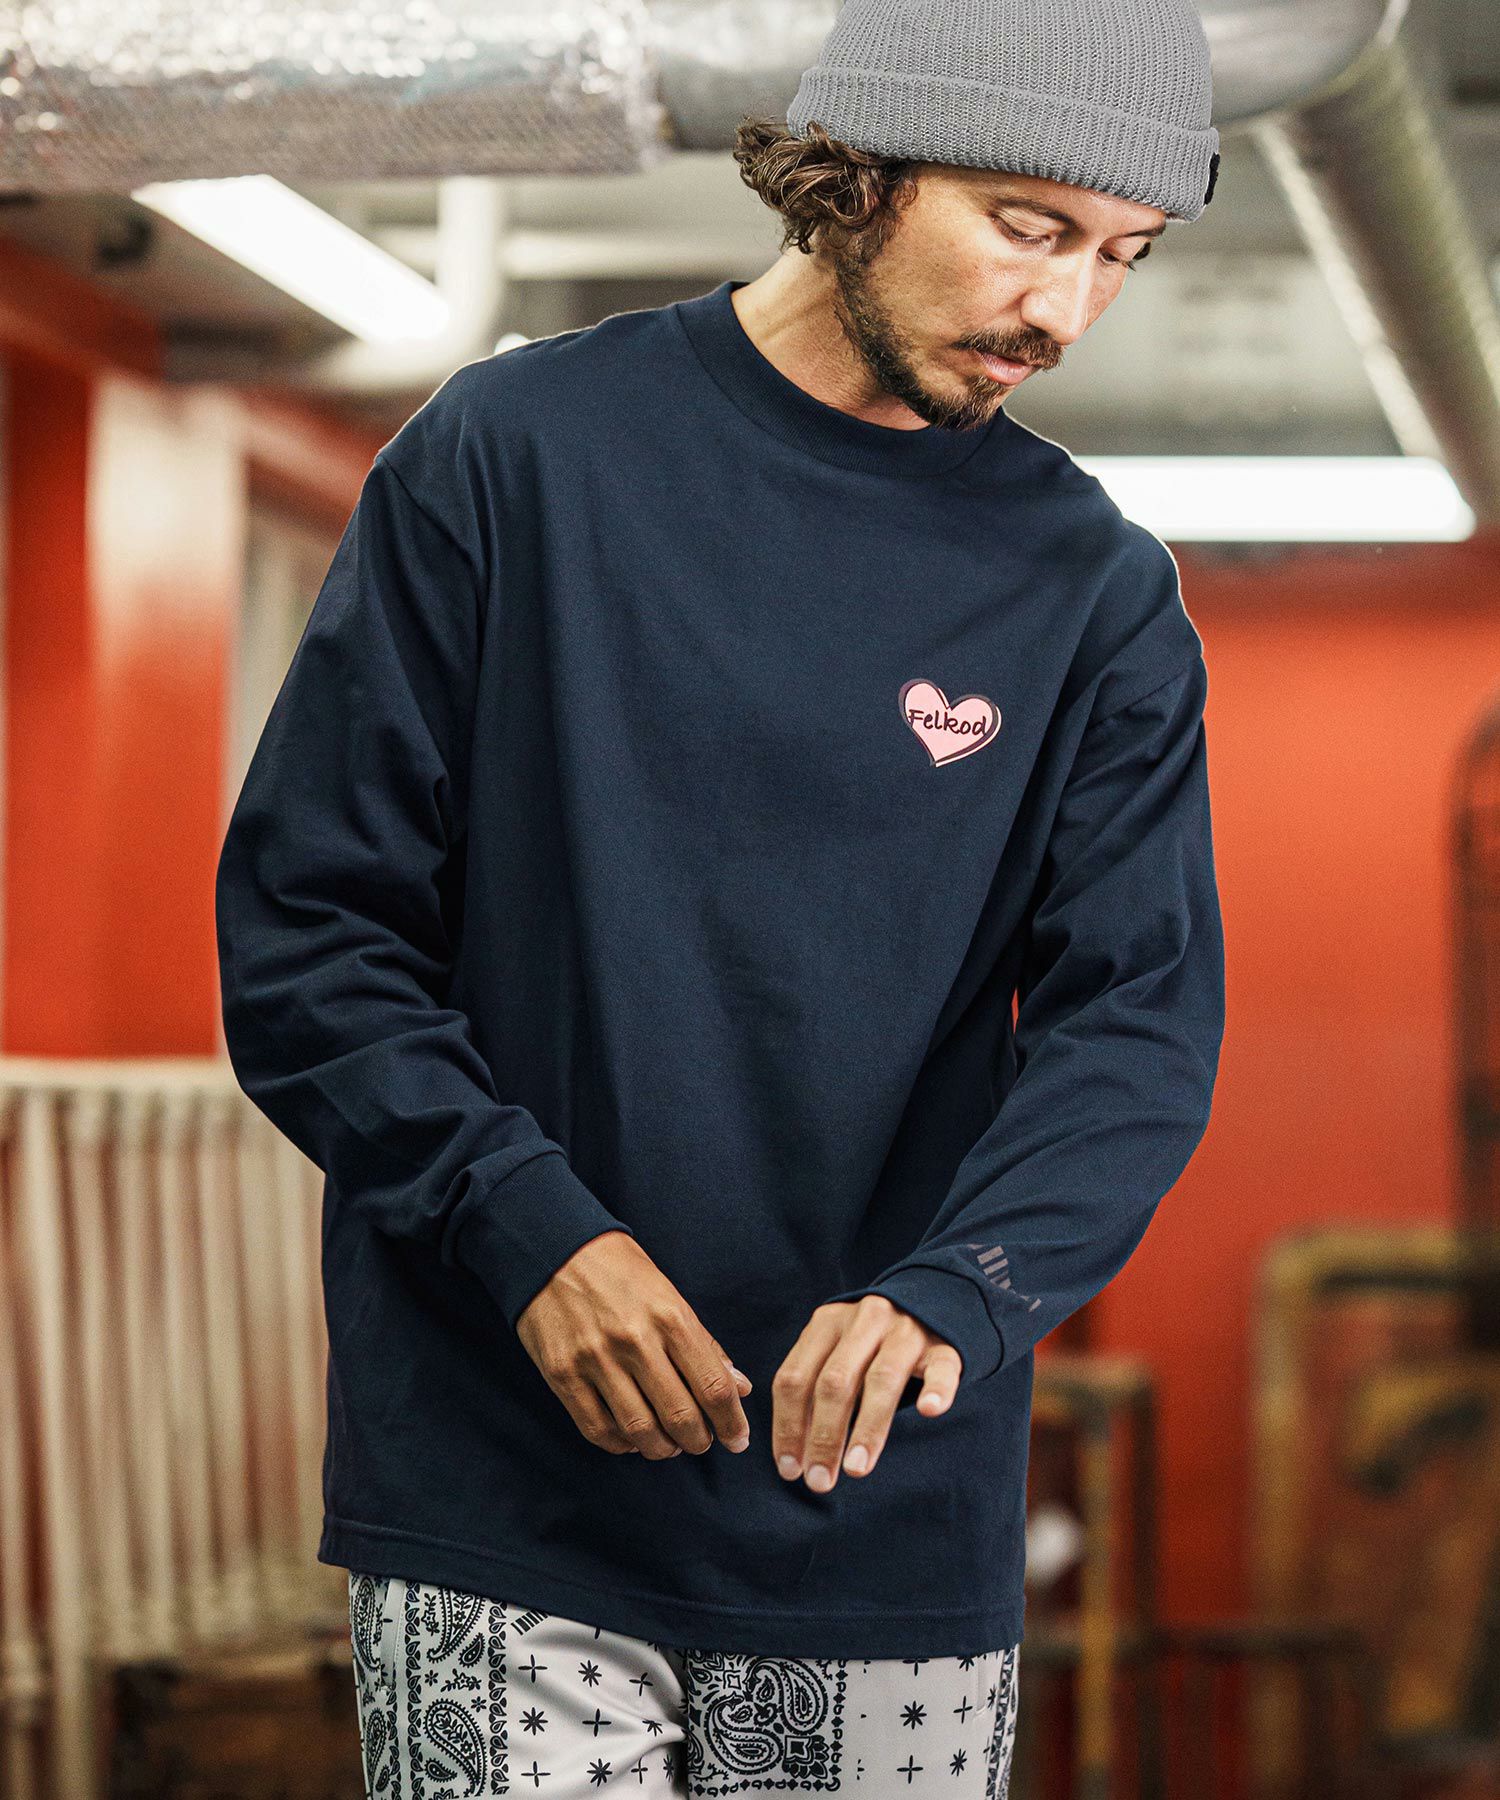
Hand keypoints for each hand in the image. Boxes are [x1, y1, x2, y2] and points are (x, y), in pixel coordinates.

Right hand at [515, 1230, 752, 1459]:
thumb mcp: (669, 1294)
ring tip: (669, 1445)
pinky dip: (622, 1445)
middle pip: (680, 1416)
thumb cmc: (621, 1272)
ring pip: (640, 1431)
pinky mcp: (562, 1374)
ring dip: (663, 1449)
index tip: (739, 1440)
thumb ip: (704, 1344)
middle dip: (699, 1441)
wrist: (554, 1248)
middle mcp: (634, 1340)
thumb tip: (740, 1387)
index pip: (713, 1386)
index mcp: (669, 1316)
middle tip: (702, 1442)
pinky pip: (598, 1429)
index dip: (732, 1422)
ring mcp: (595, 1359)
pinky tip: (632, 1439)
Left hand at [771, 1295, 960, 1491]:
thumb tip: (793, 1458)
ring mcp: (905, 1331)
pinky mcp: (943, 1345)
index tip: (789, 1470)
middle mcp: (863, 1321)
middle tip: (818, 1482)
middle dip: (823, 1437)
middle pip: (835, 1381)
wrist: (927, 1305)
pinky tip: (929, 1410)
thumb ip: (814, 1393)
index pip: (795, 1377)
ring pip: (882, 1379)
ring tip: (856, 1468)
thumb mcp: (834, 1355)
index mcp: (826, 1323)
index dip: (788, 1426)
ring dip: (867, 1428)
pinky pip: (941, 1367)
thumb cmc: (869, 1345)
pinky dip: (937, 1388)